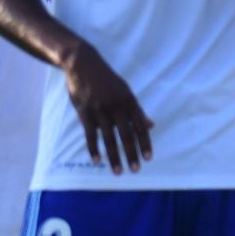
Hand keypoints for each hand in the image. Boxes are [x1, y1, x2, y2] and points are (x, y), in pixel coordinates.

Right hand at [61, 42, 154, 174]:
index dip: (145, 143)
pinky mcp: (85, 113)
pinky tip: (98, 161)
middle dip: (132, 154)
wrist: (83, 64)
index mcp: (129, 101)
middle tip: (136, 170)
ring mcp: (100, 110)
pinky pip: (91, 135)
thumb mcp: (126, 91)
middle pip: (126, 135)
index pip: (140, 126)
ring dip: (114, 157)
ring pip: (109, 138)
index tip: (148, 158)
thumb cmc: (107, 80)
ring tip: (118, 171)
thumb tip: (151, 126)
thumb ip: (137, 110)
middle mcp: (117, 107)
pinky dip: (94, 149)